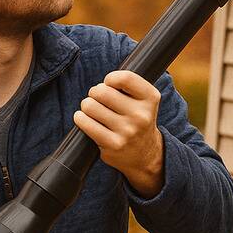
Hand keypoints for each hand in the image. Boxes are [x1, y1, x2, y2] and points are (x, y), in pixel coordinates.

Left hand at [73, 70, 164, 196]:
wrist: (145, 154)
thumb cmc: (137, 119)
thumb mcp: (144, 100)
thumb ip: (129, 85)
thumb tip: (105, 82)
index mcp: (151, 98)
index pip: (125, 78)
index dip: (110, 79)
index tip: (109, 84)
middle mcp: (141, 115)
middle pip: (102, 92)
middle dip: (94, 92)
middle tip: (97, 98)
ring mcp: (127, 131)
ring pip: (91, 106)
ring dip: (86, 105)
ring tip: (92, 109)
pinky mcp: (113, 144)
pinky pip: (86, 124)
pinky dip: (80, 118)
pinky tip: (84, 119)